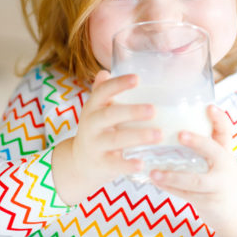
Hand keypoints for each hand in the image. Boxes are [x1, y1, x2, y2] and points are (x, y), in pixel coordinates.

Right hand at [52, 70, 161, 204]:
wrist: (78, 162)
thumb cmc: (96, 129)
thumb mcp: (96, 110)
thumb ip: (102, 91)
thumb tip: (104, 71)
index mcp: (93, 107)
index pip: (103, 91)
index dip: (119, 84)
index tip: (137, 78)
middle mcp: (91, 124)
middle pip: (110, 115)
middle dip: (132, 112)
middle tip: (153, 110)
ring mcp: (95, 145)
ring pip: (116, 139)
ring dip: (138, 136)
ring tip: (158, 134)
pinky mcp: (100, 164)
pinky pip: (115, 165)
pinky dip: (128, 164)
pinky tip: (142, 163)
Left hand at [149, 105, 236, 236]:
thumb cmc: (221, 174)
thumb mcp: (219, 155)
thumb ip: (206, 138)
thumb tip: (180, 115)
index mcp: (225, 150)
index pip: (226, 131)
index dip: (219, 118)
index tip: (209, 107)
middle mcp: (224, 166)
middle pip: (214, 152)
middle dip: (198, 142)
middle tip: (181, 134)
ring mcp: (218, 186)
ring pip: (195, 181)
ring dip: (173, 176)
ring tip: (154, 171)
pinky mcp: (208, 202)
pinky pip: (186, 196)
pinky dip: (169, 189)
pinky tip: (155, 181)